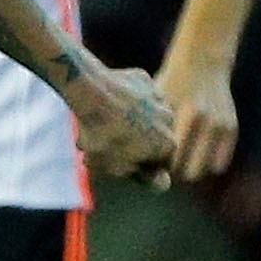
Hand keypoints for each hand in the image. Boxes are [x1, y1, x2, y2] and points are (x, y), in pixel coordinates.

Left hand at [68, 62, 179, 187]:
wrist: (90, 93)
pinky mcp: (143, 78)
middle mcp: (170, 119)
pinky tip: (104, 103)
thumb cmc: (103, 136)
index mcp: (168, 144)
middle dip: (134, 142)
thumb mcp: (118, 168)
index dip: (136, 166)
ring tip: (101, 124)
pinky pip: (135, 93)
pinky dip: (123, 99)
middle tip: (104, 144)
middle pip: (152, 136)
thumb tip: (163, 183)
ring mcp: (158, 96)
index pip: (158, 163)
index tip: (115, 162)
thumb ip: (144, 178)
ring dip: (129, 120)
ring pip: (144, 114)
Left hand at [155, 49, 240, 183]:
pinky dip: (208, 163)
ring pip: (204, 170)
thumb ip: (150, 130)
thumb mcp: (155, 103)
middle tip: (167, 162)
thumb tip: (142, 167)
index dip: (159, 166)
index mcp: (181, 115)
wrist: (201, 62)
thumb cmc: (169, 85)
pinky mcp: (231, 128)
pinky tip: (196, 151)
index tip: (153, 160)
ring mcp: (219, 125)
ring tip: (182, 156)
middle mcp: (203, 121)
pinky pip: (219, 164)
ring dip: (193, 168)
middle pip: (187, 171)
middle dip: (176, 171)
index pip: (170, 161)